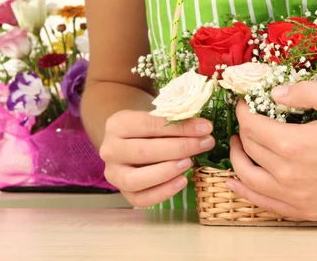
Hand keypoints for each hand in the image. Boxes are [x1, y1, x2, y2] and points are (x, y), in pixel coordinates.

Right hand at [100, 110, 214, 206]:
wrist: (130, 141)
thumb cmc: (148, 127)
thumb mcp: (156, 118)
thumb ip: (174, 122)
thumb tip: (203, 128)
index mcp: (117, 124)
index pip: (150, 125)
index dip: (180, 127)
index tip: (205, 128)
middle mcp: (110, 149)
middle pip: (144, 152)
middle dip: (180, 148)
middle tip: (205, 144)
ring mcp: (113, 173)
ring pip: (136, 179)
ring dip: (167, 172)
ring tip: (190, 163)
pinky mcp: (122, 192)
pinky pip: (141, 199)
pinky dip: (163, 192)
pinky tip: (182, 181)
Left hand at [228, 82, 316, 220]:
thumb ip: (304, 92)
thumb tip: (273, 93)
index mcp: (295, 145)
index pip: (252, 127)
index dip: (243, 112)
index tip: (245, 103)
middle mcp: (289, 175)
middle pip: (249, 150)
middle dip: (242, 132)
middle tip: (245, 120)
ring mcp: (296, 197)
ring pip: (249, 179)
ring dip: (236, 160)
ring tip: (236, 146)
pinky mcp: (305, 211)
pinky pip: (265, 203)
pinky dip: (246, 191)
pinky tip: (237, 182)